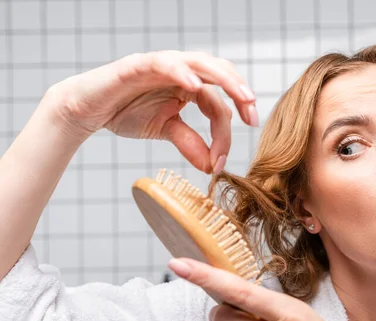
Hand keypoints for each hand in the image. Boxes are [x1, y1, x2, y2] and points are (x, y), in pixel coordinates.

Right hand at [45, 50, 257, 172]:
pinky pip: (164, 63)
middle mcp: (180, 71)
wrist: (86, 110)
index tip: (223, 160)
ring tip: (242, 95)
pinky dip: (181, 72)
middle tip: (253, 116)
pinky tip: (195, 86)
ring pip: (200, 62)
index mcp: (189, 86)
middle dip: (240, 92)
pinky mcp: (138, 64)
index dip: (225, 132)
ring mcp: (161, 64)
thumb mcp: (164, 130)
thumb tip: (212, 166)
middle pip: (220, 72)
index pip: (218, 104)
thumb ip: (189, 142)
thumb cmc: (125, 113)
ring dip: (224, 78)